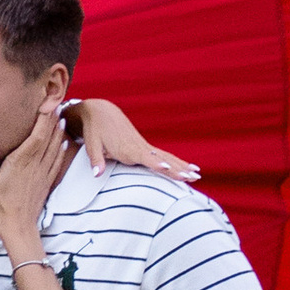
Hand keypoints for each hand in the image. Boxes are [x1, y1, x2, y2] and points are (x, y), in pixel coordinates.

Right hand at [0, 109, 64, 272]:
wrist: (18, 226)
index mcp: (21, 161)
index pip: (37, 134)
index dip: (43, 118)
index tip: (46, 103)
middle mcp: (36, 164)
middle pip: (48, 137)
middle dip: (52, 120)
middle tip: (56, 103)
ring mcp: (43, 173)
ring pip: (55, 147)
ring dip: (58, 131)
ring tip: (61, 116)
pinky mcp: (47, 182)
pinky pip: (57, 161)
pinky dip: (62, 149)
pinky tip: (64, 142)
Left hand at [74, 97, 198, 180]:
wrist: (101, 112)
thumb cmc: (95, 130)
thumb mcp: (92, 144)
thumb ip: (96, 160)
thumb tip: (96, 174)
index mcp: (127, 148)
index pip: (145, 157)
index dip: (156, 163)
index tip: (168, 168)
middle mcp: (139, 147)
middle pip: (162, 159)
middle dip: (177, 168)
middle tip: (192, 177)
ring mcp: (144, 146)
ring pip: (167, 157)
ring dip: (182, 166)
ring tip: (197, 175)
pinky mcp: (145, 147)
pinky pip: (164, 155)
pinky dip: (177, 162)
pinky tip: (189, 168)